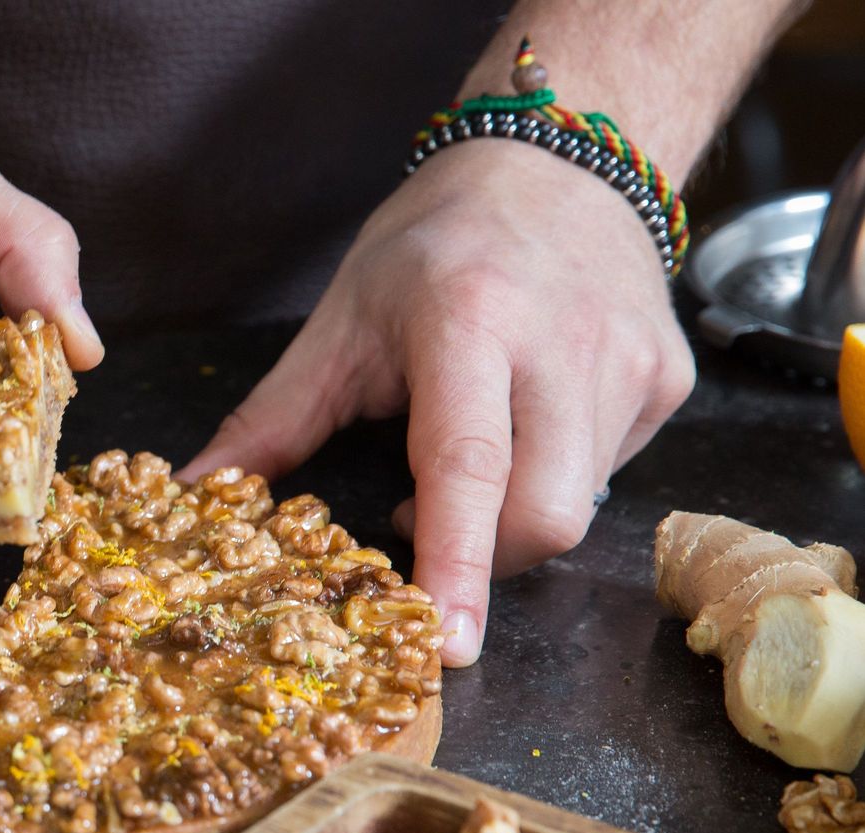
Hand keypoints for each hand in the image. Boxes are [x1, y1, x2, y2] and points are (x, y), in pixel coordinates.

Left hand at [180, 141, 693, 665]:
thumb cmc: (435, 243)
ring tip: (471, 453)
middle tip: (421, 521)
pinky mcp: (669, 382)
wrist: (560, 157)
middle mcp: (564, 345)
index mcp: (470, 322)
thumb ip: (272, 419)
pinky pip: (609, 476)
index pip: (467, 466)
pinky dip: (554, 477)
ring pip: (578, 507)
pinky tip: (529, 423)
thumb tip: (194, 494)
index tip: (448, 644)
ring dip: (511, 515)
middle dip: (482, 559)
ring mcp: (631, 364)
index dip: (456, 563)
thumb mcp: (341, 319)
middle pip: (544, 515)